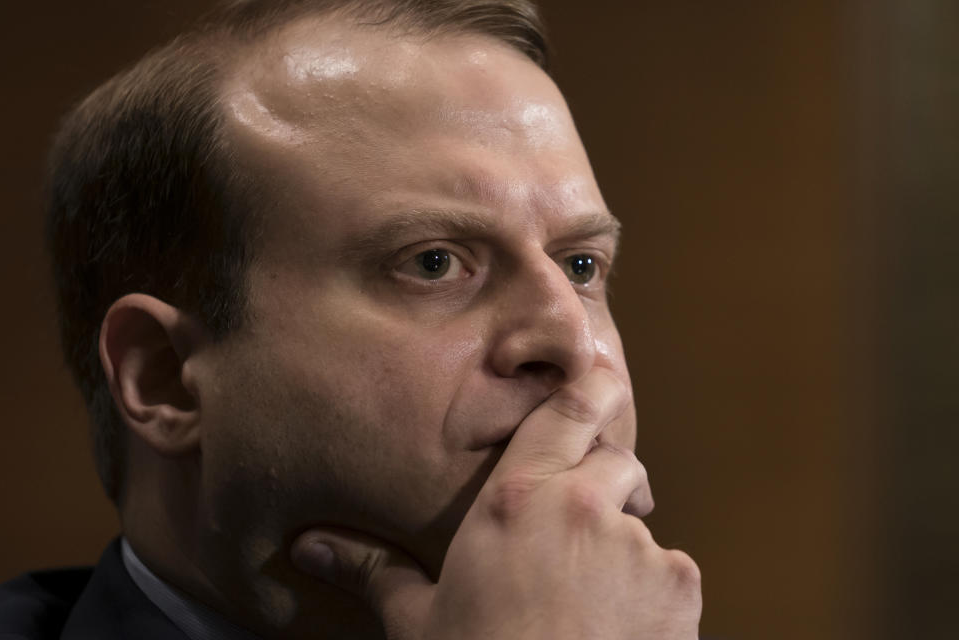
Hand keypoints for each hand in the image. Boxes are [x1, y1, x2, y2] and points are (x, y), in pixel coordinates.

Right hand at [291, 368, 701, 638]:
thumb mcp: (420, 620)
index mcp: (516, 501)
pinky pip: (671, 574)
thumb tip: (310, 547)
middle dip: (606, 485)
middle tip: (580, 531)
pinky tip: (617, 629)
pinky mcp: (678, 585)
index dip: (593, 385)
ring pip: (640, 527)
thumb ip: (376, 571)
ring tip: (589, 604)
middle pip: (616, 463)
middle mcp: (582, 507)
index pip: (567, 412)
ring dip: (623, 552)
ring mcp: (636, 545)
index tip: (604, 375)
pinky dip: (653, 595)